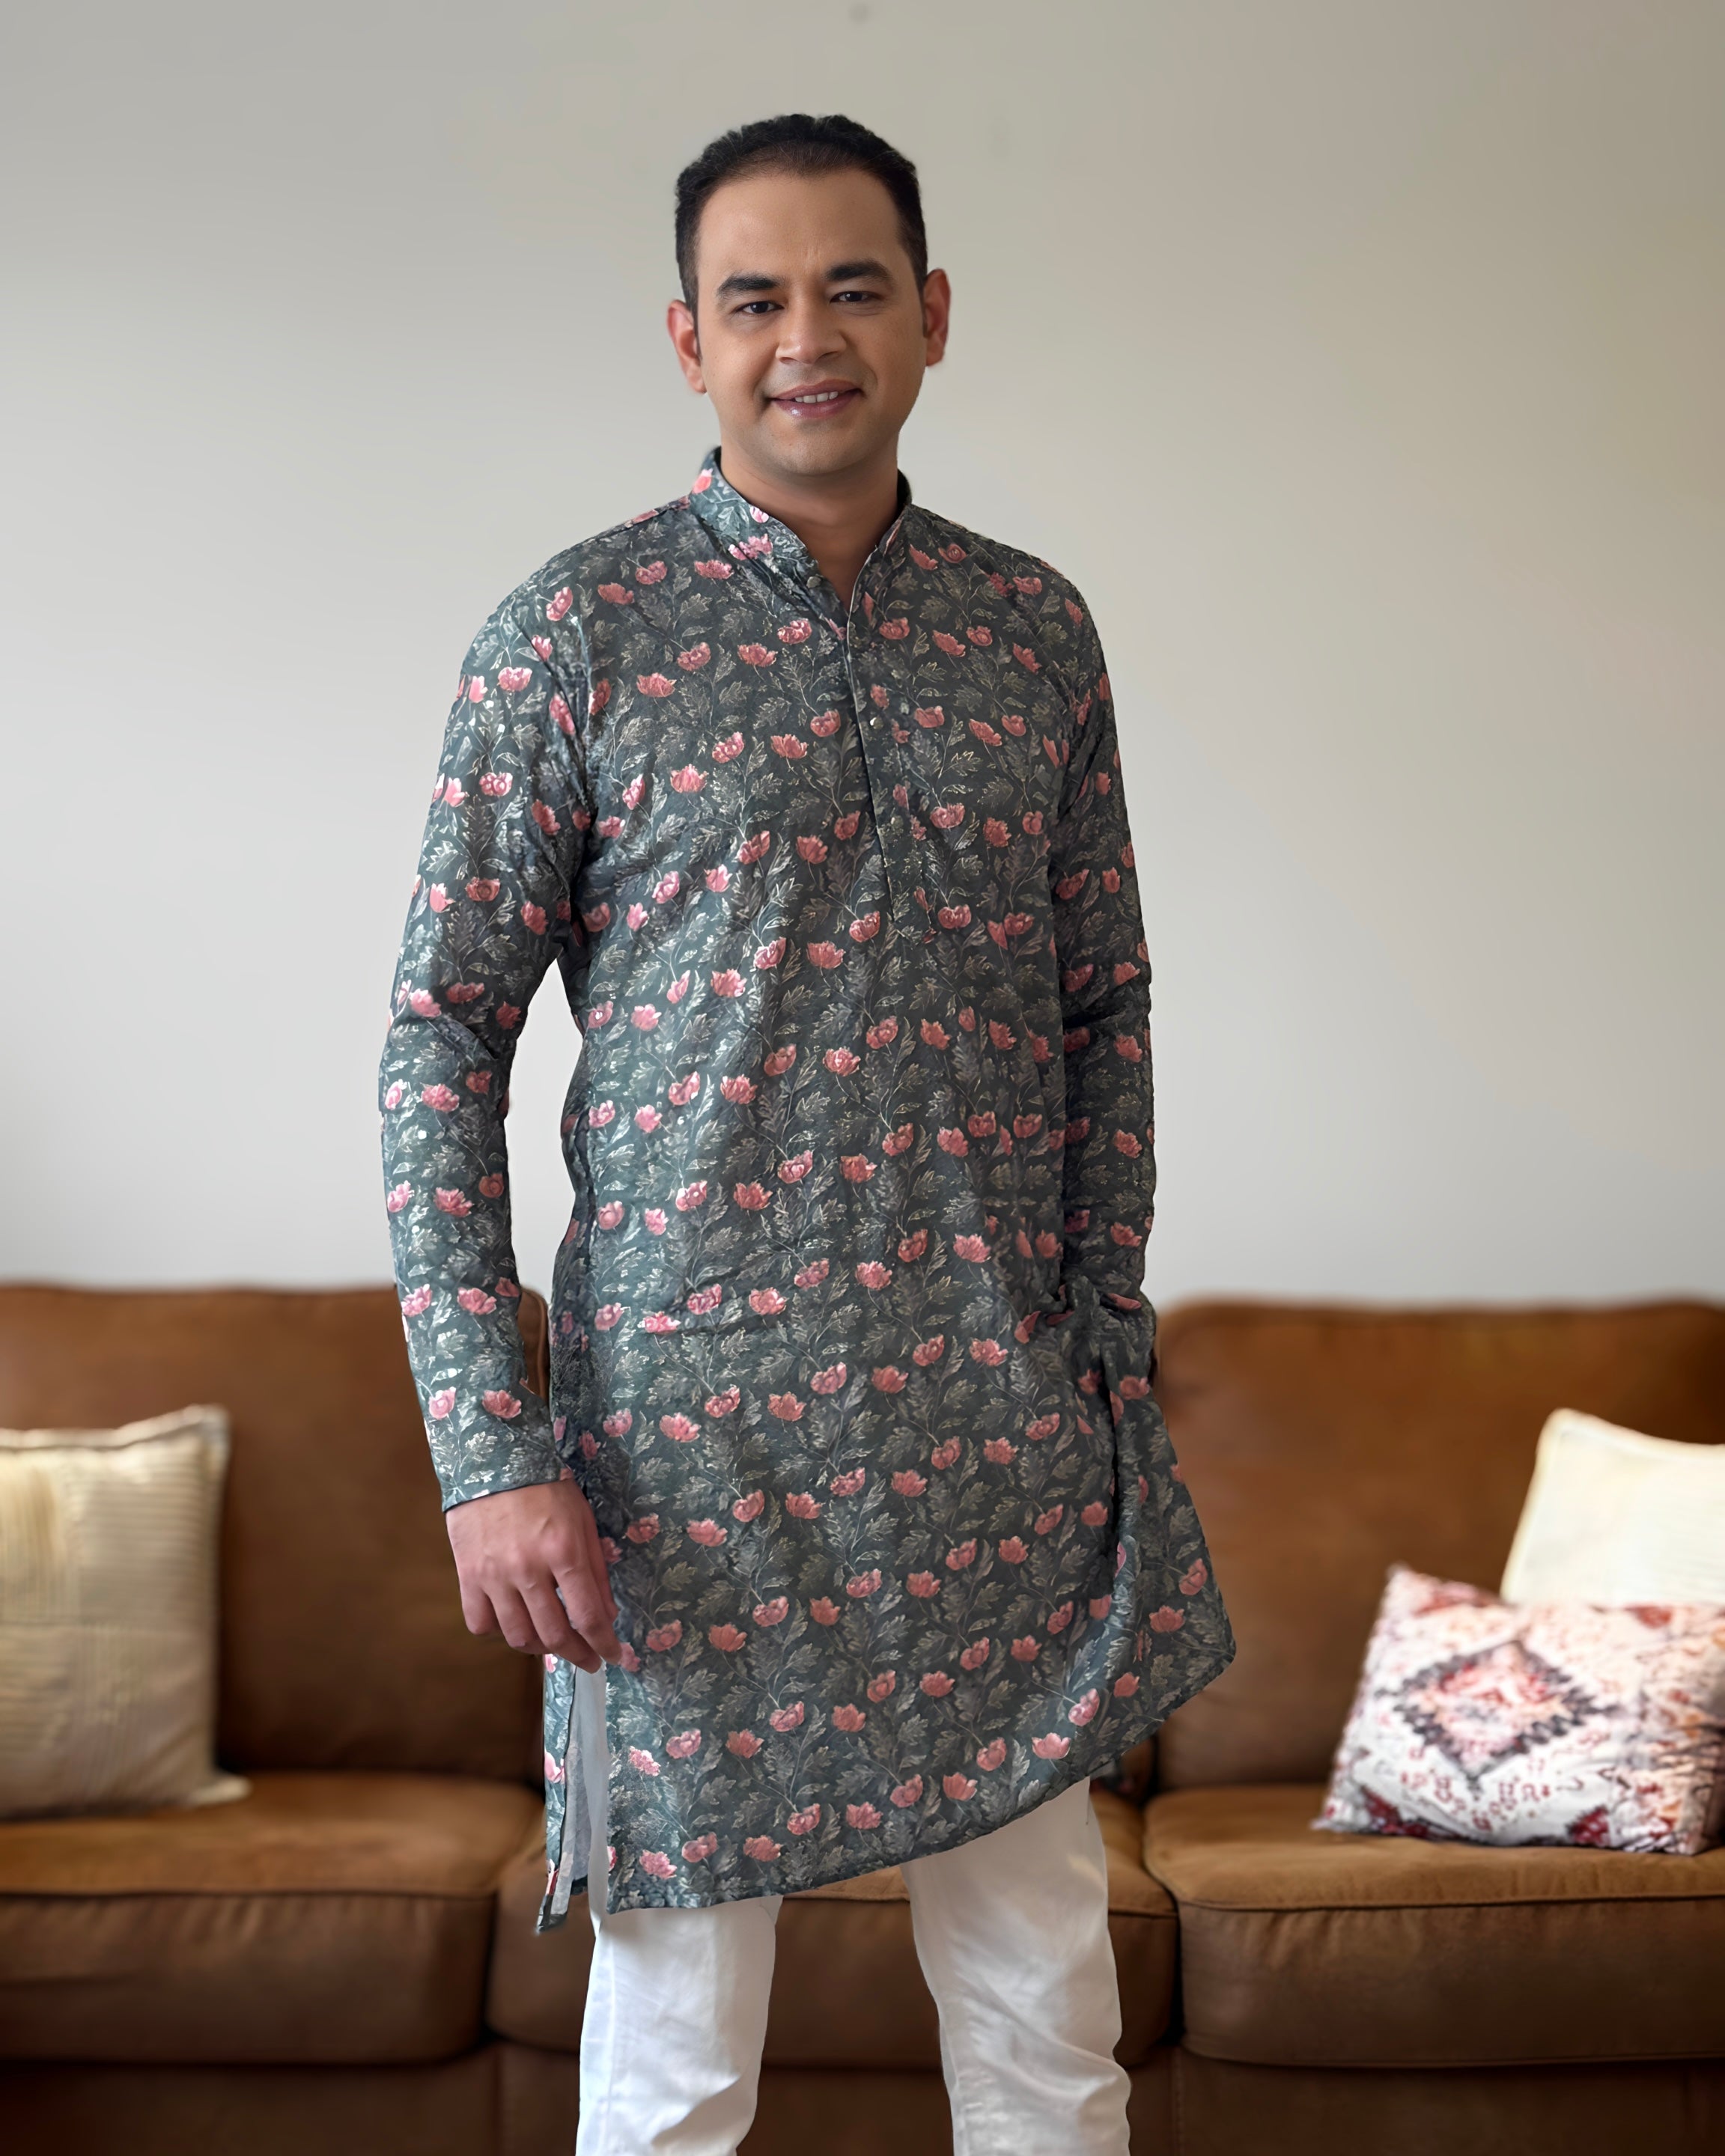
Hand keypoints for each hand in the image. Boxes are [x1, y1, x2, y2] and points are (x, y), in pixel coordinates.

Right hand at [445, 1478, 621, 1672]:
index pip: (587, 1615)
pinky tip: (513, 1621)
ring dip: (540, 1648)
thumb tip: (606, 1617)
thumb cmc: (547, 1489)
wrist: (494, 1463)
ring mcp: (493, 1576)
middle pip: (553, 1634)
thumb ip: (596, 1570)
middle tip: (587, 1659)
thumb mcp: (584, 1521)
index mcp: (563, 1551)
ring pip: (517, 1636)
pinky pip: (481, 1623)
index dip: (603, 1644)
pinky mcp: (467, 1577)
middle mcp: (528, 1569)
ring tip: (552, 1643)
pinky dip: (499, 1631)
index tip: (612, 1656)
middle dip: (576, 1655)